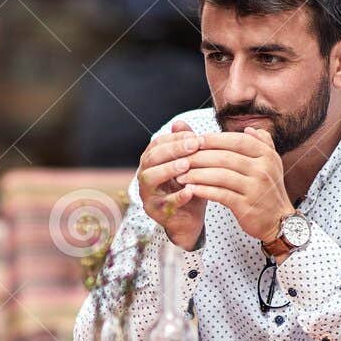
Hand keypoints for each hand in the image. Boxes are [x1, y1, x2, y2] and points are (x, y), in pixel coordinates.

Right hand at [136, 121, 207, 249]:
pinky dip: (177, 197)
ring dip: (168, 169)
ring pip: (150, 178)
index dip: (175, 139)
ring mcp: (147, 194)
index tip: (195, 137)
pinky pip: (164, 203)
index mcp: (151, 162)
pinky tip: (190, 190)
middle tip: (193, 146)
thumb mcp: (190, 163)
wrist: (190, 218)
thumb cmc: (189, 185)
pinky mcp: (155, 212)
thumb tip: (179, 122)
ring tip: (187, 165)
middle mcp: (145, 175)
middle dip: (173, 150)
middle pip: (152, 158)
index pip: (158, 144)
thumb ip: (184, 144)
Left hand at [175, 126, 293, 245]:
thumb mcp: (271, 164)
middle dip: (199, 157)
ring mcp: (255, 188)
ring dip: (197, 174)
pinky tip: (190, 189)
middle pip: (225, 158)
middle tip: (180, 158)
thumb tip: (248, 129)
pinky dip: (203, 191)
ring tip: (180, 175)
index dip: (214, 139)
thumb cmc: (268, 190)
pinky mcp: (246, 206)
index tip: (195, 140)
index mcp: (266, 155)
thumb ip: (262, 144)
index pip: (237, 141)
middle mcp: (262, 169)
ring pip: (220, 176)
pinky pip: (220, 194)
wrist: (278, 220)